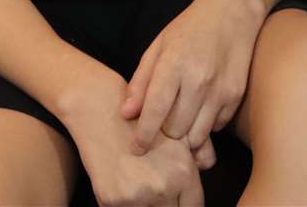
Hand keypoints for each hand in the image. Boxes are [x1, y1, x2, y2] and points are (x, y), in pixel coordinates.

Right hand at [63, 76, 203, 206]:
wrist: (100, 110)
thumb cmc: (139, 120)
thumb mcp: (176, 134)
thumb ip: (200, 156)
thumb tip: (206, 169)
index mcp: (183, 173)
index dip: (184, 205)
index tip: (175, 201)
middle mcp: (163, 187)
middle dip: (165, 204)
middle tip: (152, 187)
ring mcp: (137, 196)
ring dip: (145, 205)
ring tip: (136, 181)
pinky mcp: (112, 201)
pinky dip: (123, 203)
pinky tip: (120, 182)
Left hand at [120, 0, 264, 162]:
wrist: (231, 12)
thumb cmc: (188, 29)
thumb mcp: (158, 46)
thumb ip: (141, 81)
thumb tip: (126, 114)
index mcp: (174, 64)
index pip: (155, 110)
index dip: (143, 134)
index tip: (136, 148)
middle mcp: (198, 79)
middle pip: (175, 130)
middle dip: (164, 134)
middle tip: (161, 125)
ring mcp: (220, 90)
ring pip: (197, 136)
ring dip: (185, 135)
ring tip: (180, 121)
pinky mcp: (235, 96)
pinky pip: (216, 127)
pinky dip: (205, 126)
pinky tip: (200, 108)